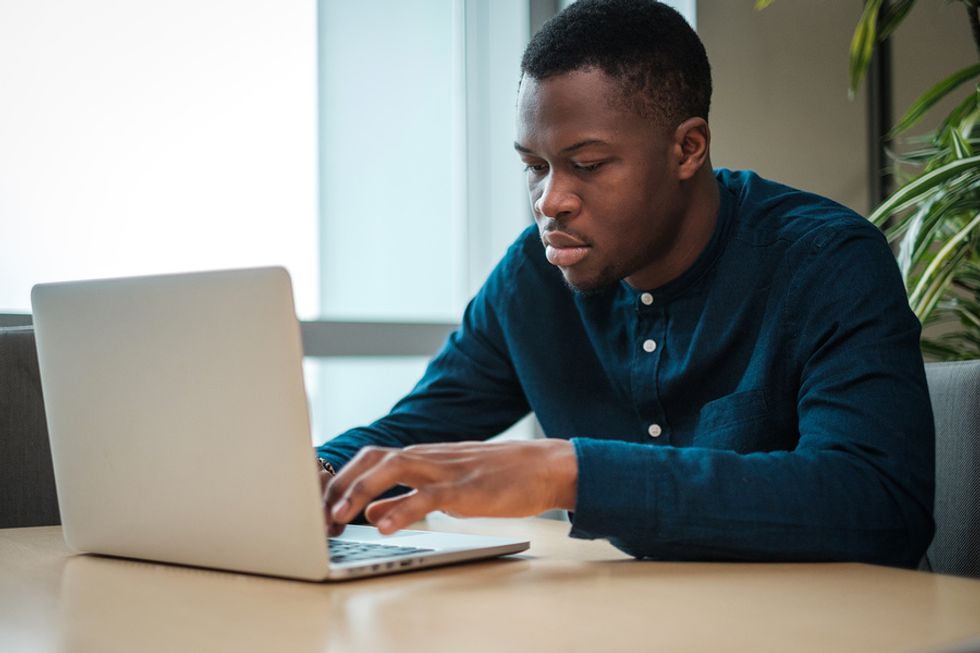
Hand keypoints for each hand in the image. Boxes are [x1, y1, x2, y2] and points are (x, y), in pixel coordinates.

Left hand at [323, 440, 577, 535]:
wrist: (544, 467)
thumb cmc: (498, 480)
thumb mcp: (446, 488)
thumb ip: (407, 497)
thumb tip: (370, 511)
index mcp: (423, 457)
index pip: (370, 458)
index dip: (340, 478)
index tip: (316, 504)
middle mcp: (428, 457)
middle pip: (371, 458)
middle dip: (339, 483)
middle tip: (317, 514)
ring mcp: (446, 470)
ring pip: (391, 468)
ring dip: (358, 491)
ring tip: (336, 517)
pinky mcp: (465, 488)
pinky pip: (427, 495)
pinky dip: (401, 509)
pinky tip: (383, 526)